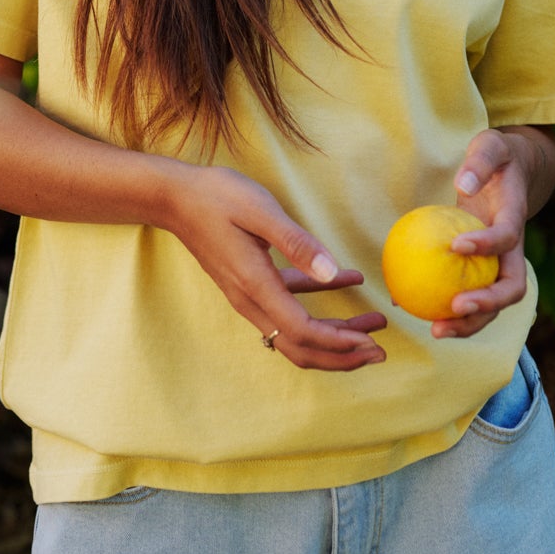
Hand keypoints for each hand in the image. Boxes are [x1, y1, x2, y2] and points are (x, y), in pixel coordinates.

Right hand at [163, 165, 386, 370]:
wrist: (175, 198)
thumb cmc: (217, 198)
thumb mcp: (260, 211)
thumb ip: (297, 243)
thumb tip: (333, 273)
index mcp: (255, 285)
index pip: (302, 332)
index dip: (339, 343)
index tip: (372, 342)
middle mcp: (251, 300)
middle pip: (300, 348)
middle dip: (342, 355)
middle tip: (379, 351)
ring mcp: (249, 295)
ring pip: (295, 332)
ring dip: (334, 334)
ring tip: (372, 324)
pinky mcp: (251, 283)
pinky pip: (289, 305)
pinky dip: (320, 303)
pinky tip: (347, 281)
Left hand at [428, 126, 554, 340]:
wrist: (513, 170)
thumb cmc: (497, 157)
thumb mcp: (491, 146)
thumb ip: (479, 163)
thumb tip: (462, 185)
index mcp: (515, 216)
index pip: (506, 237)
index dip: (487, 245)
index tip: (456, 247)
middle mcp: (514, 248)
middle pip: (511, 287)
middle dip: (487, 305)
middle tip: (453, 309)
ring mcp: (501, 262)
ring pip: (493, 303)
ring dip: (470, 322)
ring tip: (437, 331)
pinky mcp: (483, 269)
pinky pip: (469, 293)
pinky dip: (446, 307)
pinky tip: (410, 307)